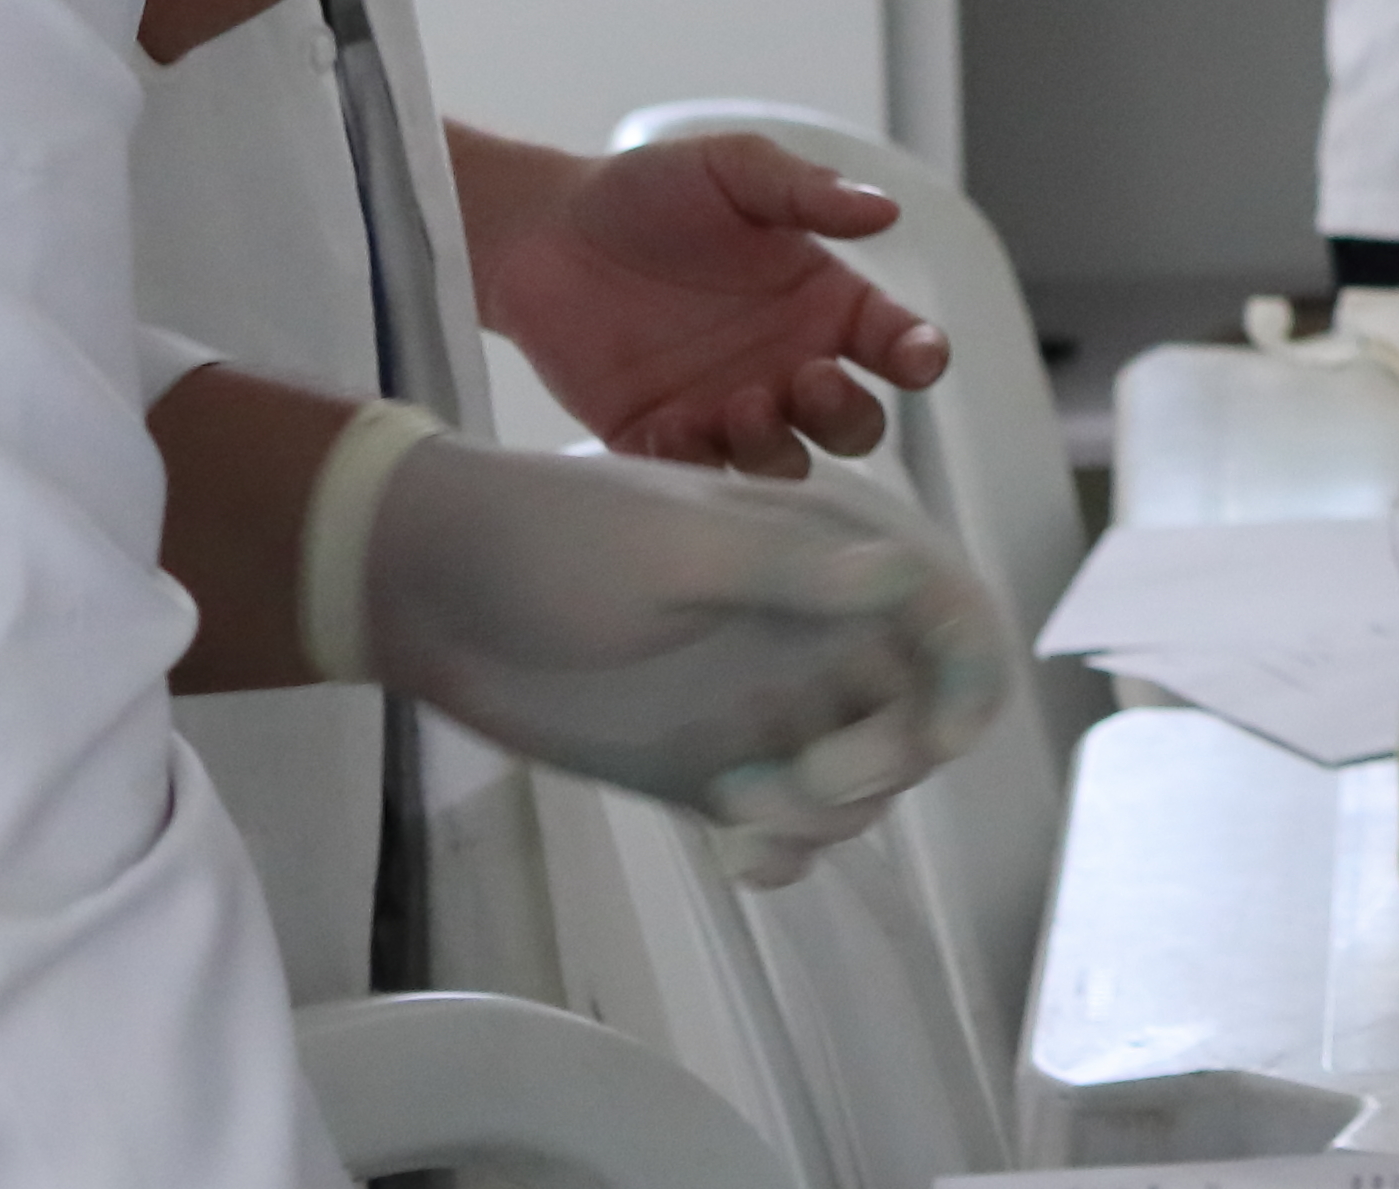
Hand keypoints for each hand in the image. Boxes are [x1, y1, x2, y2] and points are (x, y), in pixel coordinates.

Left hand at [350, 435, 1010, 882]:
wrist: (427, 591)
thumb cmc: (551, 541)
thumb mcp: (672, 550)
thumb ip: (789, 574)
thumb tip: (902, 579)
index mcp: (829, 554)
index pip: (948, 612)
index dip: (971, 674)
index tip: (940, 739)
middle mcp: (819, 631)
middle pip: (920, 713)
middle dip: (885, 760)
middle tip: (803, 780)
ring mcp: (770, 704)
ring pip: (863, 781)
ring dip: (829, 814)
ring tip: (741, 810)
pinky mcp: (718, 767)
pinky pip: (790, 827)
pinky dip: (788, 853)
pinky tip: (739, 856)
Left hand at [464, 132, 952, 478]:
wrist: (539, 232)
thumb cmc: (647, 191)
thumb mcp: (734, 169)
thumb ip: (808, 191)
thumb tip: (887, 211)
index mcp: (821, 301)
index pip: (896, 341)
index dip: (921, 356)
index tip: (919, 359)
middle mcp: (787, 364)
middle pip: (854, 424)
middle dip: (845, 414)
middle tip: (805, 377)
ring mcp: (726, 409)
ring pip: (785, 463)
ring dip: (776, 447)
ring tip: (740, 404)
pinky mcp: (658, 440)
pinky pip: (695, 477)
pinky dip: (694, 466)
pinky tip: (670, 425)